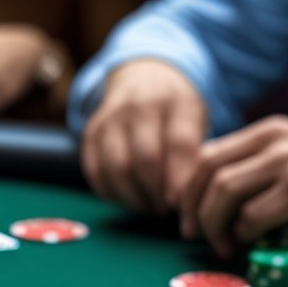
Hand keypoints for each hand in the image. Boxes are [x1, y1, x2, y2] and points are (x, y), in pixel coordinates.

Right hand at [81, 59, 206, 214]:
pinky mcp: (89, 134)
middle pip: (144, 160)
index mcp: (175, 101)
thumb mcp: (197, 120)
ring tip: (149, 206)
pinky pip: (96, 173)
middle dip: (156, 194)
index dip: (178, 179)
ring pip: (116, 170)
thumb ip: (195, 155)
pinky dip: (112, 193)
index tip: (180, 205)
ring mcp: (109, 119)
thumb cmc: (176, 110)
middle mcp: (138, 106)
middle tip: (166, 210)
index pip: (178, 143)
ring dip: (133, 198)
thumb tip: (191, 200)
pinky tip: (128, 197)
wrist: (140, 77)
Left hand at [180, 116, 287, 258]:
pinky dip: (244, 234)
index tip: (185, 216)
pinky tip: (249, 243)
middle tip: (194, 237)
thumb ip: (255, 166)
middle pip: (207, 173)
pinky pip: (254, 215)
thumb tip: (208, 197)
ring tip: (223, 246)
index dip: (188, 190)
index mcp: (266, 131)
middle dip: (194, 210)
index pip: (205, 156)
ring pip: (224, 193)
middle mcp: (273, 139)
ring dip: (215, 226)